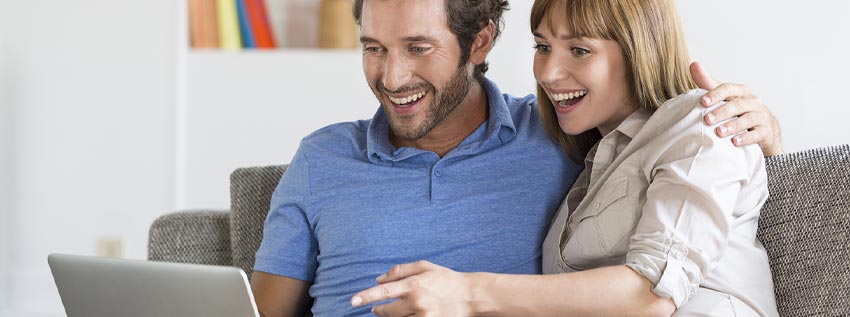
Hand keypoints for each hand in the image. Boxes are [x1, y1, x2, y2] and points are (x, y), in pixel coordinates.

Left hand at [351, 261, 473, 316]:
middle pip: (387, 311)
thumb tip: (378, 279)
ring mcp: (424, 316)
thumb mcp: (424, 267)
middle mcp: (418, 302)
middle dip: (379, 310)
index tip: (353, 301)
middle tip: (377, 308)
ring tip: (395, 311)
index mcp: (415, 284)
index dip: (366, 296)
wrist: (471, 296)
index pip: (384, 292)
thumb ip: (399, 271)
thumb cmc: (446, 279)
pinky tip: (405, 315)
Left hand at [690, 61, 783, 155]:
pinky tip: (735, 142)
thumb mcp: (724, 97)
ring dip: (732, 125)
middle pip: (737, 105)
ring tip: (719, 132)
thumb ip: (708, 83)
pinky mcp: (766, 131)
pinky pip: (757, 134)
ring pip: (747, 119)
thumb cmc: (738, 111)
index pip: (728, 89)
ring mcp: (761, 116)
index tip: (702, 101)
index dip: (716, 94)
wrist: (765, 129)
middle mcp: (752, 101)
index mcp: (740, 92)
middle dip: (721, 112)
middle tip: (707, 119)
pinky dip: (746, 138)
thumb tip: (694, 65)